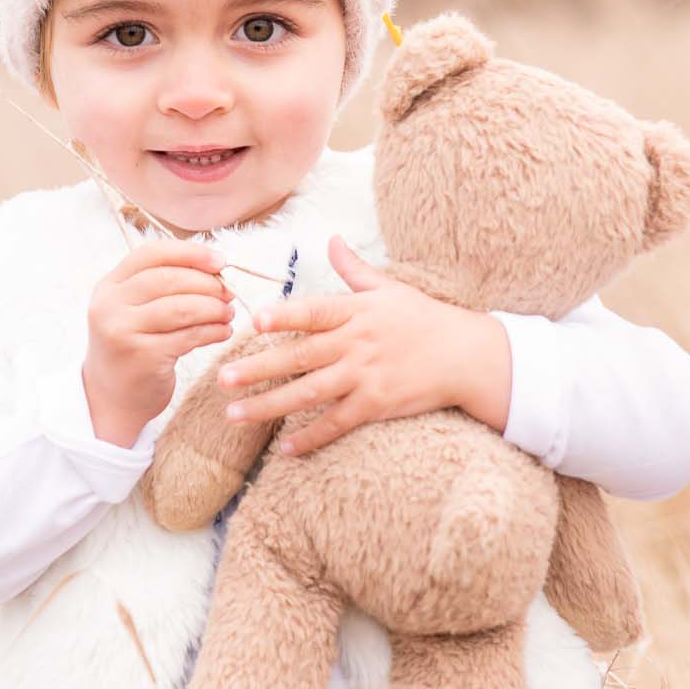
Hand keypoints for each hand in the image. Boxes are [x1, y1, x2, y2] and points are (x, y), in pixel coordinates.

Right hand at [83, 240, 234, 446]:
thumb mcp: (133, 310)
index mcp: (109, 286)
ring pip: (181, 308)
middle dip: (207, 283)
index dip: (190, 253)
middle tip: (229, 293)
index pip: (151, 254)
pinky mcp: (143, 358)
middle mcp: (110, 306)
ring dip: (213, 308)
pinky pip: (188, 337)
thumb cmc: (133, 347)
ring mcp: (123, 332)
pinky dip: (213, 331)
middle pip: (169, 279)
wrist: (110, 398)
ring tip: (228, 313)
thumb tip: (215, 267)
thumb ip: (162, 285)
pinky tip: (223, 332)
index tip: (221, 261)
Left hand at [217, 235, 511, 455]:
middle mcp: (356, 343)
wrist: (468, 355)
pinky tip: (284, 448)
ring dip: (269, 405)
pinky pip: (337, 423)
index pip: (314, 311)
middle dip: (258, 368)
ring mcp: (366, 376)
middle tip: (222, 377)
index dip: (284, 315)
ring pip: (309, 393)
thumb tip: (331, 240)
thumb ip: (354, 269)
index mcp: (356, 311)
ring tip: (234, 414)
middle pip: (300, 357)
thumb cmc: (425, 319)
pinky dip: (311, 437)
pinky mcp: (377, 404)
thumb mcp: (390, 289)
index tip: (254, 320)